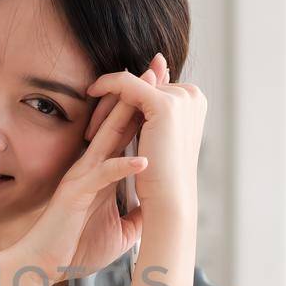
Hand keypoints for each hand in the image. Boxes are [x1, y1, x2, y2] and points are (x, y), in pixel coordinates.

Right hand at [1, 61, 164, 284]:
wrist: (44, 265)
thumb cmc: (76, 247)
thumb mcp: (119, 233)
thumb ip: (137, 216)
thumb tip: (160, 212)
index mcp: (100, 171)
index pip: (125, 133)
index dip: (144, 110)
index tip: (163, 88)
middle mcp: (90, 167)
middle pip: (117, 123)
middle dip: (137, 96)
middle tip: (157, 69)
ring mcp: (81, 177)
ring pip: (107, 139)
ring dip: (128, 116)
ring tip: (150, 95)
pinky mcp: (75, 194)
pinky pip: (101, 176)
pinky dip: (122, 168)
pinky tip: (143, 160)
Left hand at [81, 52, 206, 215]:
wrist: (168, 203)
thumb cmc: (160, 179)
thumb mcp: (156, 140)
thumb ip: (151, 118)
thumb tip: (138, 104)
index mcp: (194, 104)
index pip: (154, 88)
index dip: (129, 98)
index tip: (107, 112)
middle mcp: (192, 96)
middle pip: (144, 83)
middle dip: (117, 96)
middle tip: (94, 104)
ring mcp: (180, 98)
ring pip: (133, 83)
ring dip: (109, 92)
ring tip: (91, 99)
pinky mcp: (164, 104)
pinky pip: (126, 83)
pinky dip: (107, 84)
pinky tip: (91, 92)